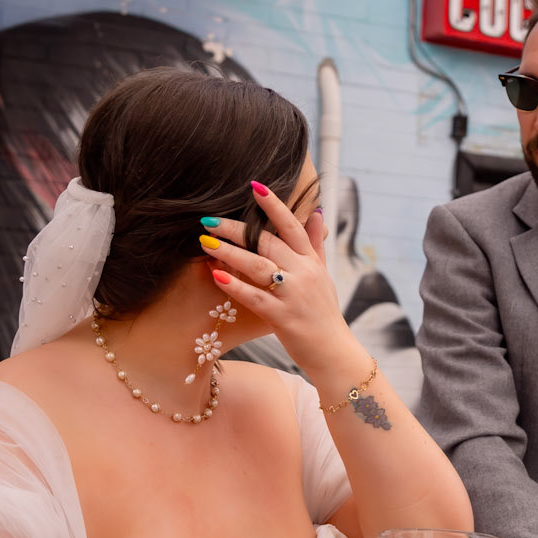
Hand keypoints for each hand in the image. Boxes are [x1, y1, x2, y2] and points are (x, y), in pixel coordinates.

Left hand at [202, 184, 358, 382]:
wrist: (334, 351)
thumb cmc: (324, 313)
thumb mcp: (324, 274)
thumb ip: (316, 244)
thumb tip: (317, 213)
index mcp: (311, 261)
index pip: (292, 225)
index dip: (274, 205)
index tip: (254, 186)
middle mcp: (304, 273)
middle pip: (266, 241)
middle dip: (236, 229)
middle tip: (209, 219)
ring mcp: (293, 295)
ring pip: (258, 265)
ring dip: (229, 252)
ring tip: (204, 242)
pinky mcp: (283, 317)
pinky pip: (254, 297)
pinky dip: (234, 285)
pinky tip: (215, 275)